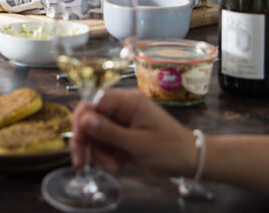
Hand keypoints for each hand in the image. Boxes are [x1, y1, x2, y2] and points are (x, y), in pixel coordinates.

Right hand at [70, 89, 196, 178]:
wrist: (190, 161)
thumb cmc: (169, 149)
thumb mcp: (138, 144)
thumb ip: (109, 132)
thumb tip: (84, 119)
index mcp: (127, 102)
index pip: (92, 103)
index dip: (81, 122)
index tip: (78, 144)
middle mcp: (122, 108)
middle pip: (90, 119)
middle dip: (87, 142)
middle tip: (83, 163)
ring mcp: (121, 122)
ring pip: (94, 133)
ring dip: (98, 152)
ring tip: (114, 166)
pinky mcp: (122, 135)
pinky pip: (104, 143)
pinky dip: (106, 156)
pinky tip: (118, 165)